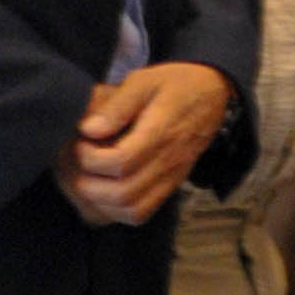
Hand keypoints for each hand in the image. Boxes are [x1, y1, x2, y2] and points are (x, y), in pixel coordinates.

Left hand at [55, 62, 233, 225]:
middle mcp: (168, 161)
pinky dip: (118, 211)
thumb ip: (117, 104)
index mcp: (160, 132)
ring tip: (91, 179)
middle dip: (90, 184)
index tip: (82, 141)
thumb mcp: (144, 81)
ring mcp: (171, 177)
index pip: (120, 162)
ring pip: (132, 210)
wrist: (212, 91)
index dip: (90, 157)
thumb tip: (88, 129)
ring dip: (102, 202)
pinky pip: (142, 213)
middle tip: (81, 163)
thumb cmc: (175, 84)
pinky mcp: (171, 185)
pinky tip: (107, 191)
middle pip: (123, 194)